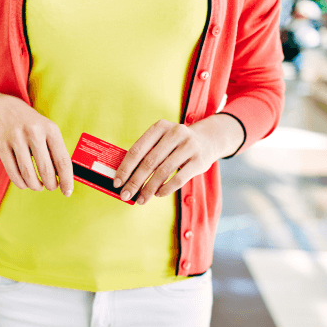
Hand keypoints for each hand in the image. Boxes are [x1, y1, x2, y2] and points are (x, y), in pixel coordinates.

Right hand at [0, 93, 73, 196]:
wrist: (5, 110)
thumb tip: (65, 180)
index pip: (62, 160)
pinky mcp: (2, 145)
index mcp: (51, 129)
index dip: (66, 180)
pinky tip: (25, 183)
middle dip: (50, 184)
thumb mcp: (49, 131)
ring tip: (38, 186)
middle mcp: (34, 132)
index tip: (67, 192)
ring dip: (35, 186)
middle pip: (45, 169)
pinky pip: (13, 172)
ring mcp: (16, 138)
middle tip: (51, 187)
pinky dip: (20, 183)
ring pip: (28, 173)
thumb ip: (57, 152)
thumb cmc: (33, 126)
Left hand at [112, 116, 242, 204]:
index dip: (125, 168)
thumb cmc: (175, 144)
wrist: (208, 139)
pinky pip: (179, 178)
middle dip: (135, 182)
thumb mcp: (161, 140)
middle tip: (126, 195)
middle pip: (149, 162)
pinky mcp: (200, 160)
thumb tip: (124, 178)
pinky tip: (158, 194)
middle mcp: (175, 133)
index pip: (137, 150)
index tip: (117, 183)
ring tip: (141, 199)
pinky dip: (166, 189)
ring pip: (163, 172)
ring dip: (149, 189)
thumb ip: (145, 154)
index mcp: (159, 127)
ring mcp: (189, 146)